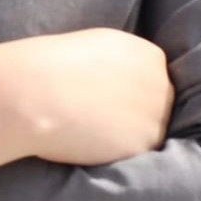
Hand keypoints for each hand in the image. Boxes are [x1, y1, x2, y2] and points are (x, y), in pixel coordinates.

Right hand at [18, 28, 173, 165]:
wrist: (40, 92)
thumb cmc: (58, 63)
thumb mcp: (101, 46)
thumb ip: (124, 62)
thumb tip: (127, 81)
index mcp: (151, 56)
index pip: (154, 79)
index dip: (132, 91)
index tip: (110, 97)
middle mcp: (161, 84)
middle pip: (159, 106)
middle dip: (137, 114)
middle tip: (103, 118)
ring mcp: (157, 116)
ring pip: (150, 133)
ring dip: (130, 137)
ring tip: (95, 131)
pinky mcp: (145, 145)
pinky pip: (138, 154)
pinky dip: (119, 154)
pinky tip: (94, 143)